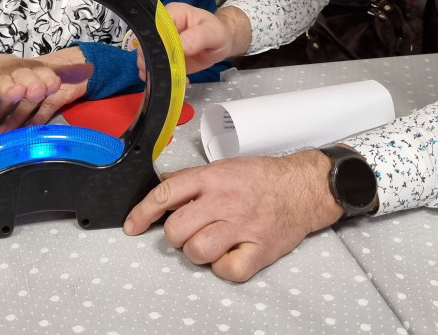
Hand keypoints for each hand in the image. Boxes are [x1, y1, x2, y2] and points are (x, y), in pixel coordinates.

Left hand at [0, 47, 92, 134]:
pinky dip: (36, 120)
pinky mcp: (60, 93)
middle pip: (9, 96)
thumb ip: (14, 90)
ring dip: (13, 119)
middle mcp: (30, 78)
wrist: (79, 62)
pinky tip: (27, 130)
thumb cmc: (50, 74)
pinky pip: (46, 108)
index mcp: (20, 74)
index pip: (0, 89)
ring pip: (26, 103)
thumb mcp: (30, 77)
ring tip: (1, 132)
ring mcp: (45, 86)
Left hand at [123, 150, 342, 282]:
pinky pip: (226, 270)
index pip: (166, 194)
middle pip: (177, 230)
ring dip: (199, 251)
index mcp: (212, 178)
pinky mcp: (258, 250)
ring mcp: (241, 227)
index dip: (143, 212)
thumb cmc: (264, 177)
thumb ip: (193, 178)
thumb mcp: (225, 166)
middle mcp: (224, 201)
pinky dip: (225, 267)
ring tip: (213, 241)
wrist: (304, 187)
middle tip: (191, 230)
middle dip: (177, 235)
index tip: (133, 226)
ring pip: (197, 251)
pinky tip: (232, 252)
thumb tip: (164, 185)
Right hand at [138, 3, 244, 78]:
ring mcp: (161, 44)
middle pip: (146, 44)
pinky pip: (156, 68)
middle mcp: (161, 28)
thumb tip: (181, 45)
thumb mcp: (213, 33)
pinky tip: (177, 81)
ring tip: (174, 80)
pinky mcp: (164, 57)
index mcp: (171, 15)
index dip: (154, 43)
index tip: (163, 59)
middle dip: (152, 62)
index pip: (154, 27)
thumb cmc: (217, 32)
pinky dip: (163, 77)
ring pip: (147, 58)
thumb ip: (198, 37)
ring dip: (157, 72)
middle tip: (166, 75)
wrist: (221, 42)